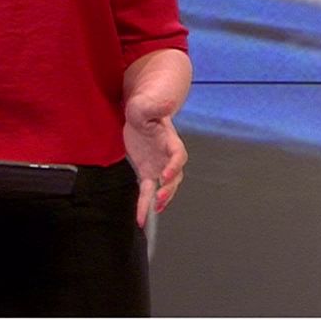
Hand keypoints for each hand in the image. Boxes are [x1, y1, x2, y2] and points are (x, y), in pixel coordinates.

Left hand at [123, 102, 185, 228]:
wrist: (142, 112)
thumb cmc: (145, 107)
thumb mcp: (146, 104)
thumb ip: (155, 106)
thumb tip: (167, 102)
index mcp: (171, 140)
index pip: (178, 155)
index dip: (174, 167)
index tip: (164, 176)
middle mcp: (168, 157)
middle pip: (175, 176)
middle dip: (169, 189)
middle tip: (159, 199)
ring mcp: (159, 166)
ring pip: (165, 188)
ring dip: (160, 200)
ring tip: (152, 213)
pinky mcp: (147, 172)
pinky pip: (148, 191)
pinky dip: (145, 204)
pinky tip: (142, 217)